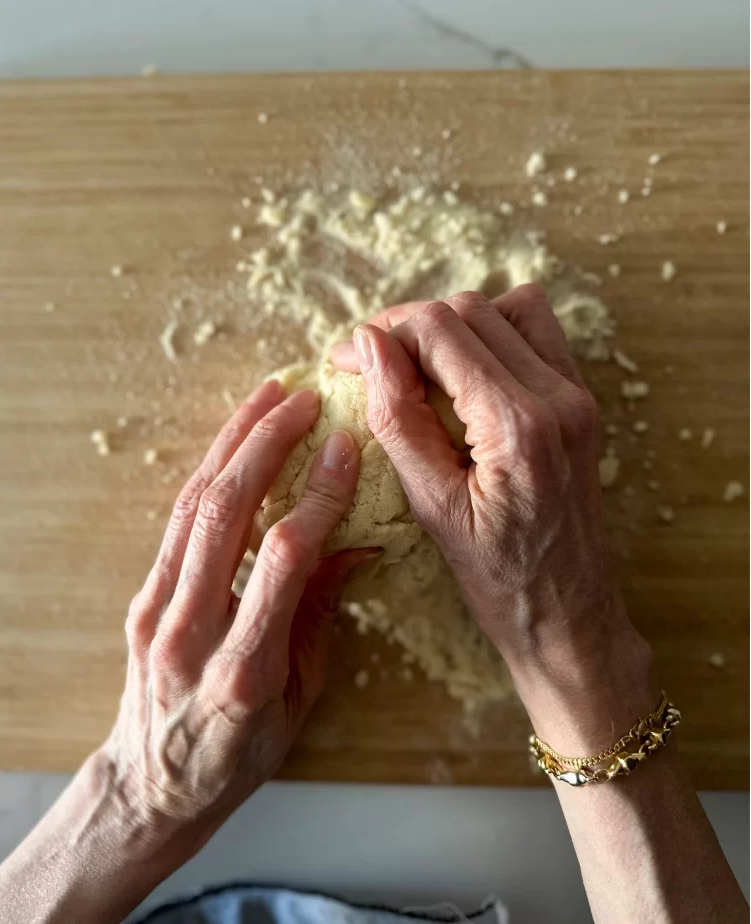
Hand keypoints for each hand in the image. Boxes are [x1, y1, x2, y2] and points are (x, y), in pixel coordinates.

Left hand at [101, 379, 370, 857]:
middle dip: (267, 445)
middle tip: (304, 401)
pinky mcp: (141, 598)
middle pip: (225, 514)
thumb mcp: (300, 699)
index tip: (344, 449)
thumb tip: (357, 543)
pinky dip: (208, 472)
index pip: (283, 559)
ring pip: (193, 506)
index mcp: (244, 669)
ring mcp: (156, 611)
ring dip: (233, 443)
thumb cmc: (240, 753)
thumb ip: (321, 614)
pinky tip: (233, 442)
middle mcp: (190, 632)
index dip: (318, 496)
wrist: (153, 784)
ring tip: (268, 398)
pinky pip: (176, 521)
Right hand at [331, 287, 655, 747]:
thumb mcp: (433, 508)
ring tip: (417, 369)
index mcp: (519, 425)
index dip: (382, 334)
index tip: (344, 360)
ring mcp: (579, 395)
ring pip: (508, 308)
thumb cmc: (499, 581)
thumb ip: (399, 418)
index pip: (440, 329)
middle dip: (410, 326)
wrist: (571, 618)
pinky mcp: (582, 402)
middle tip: (371, 367)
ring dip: (454, 325)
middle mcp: (559, 396)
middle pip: (471, 309)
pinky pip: (538, 334)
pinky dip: (493, 336)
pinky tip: (464, 376)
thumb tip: (367, 346)